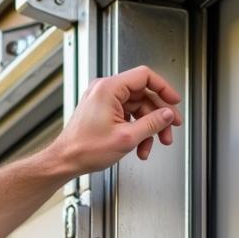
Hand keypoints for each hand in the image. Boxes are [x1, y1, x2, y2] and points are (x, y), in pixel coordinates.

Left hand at [49, 64, 182, 175]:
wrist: (65, 161)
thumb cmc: (84, 149)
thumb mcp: (126, 137)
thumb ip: (152, 123)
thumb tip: (167, 114)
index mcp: (108, 88)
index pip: (144, 77)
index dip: (163, 88)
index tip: (174, 100)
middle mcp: (104, 90)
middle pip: (142, 96)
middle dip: (158, 116)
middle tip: (169, 129)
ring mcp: (102, 100)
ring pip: (136, 109)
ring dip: (147, 128)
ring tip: (152, 145)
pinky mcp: (102, 111)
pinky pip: (126, 116)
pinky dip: (135, 130)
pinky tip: (139, 146)